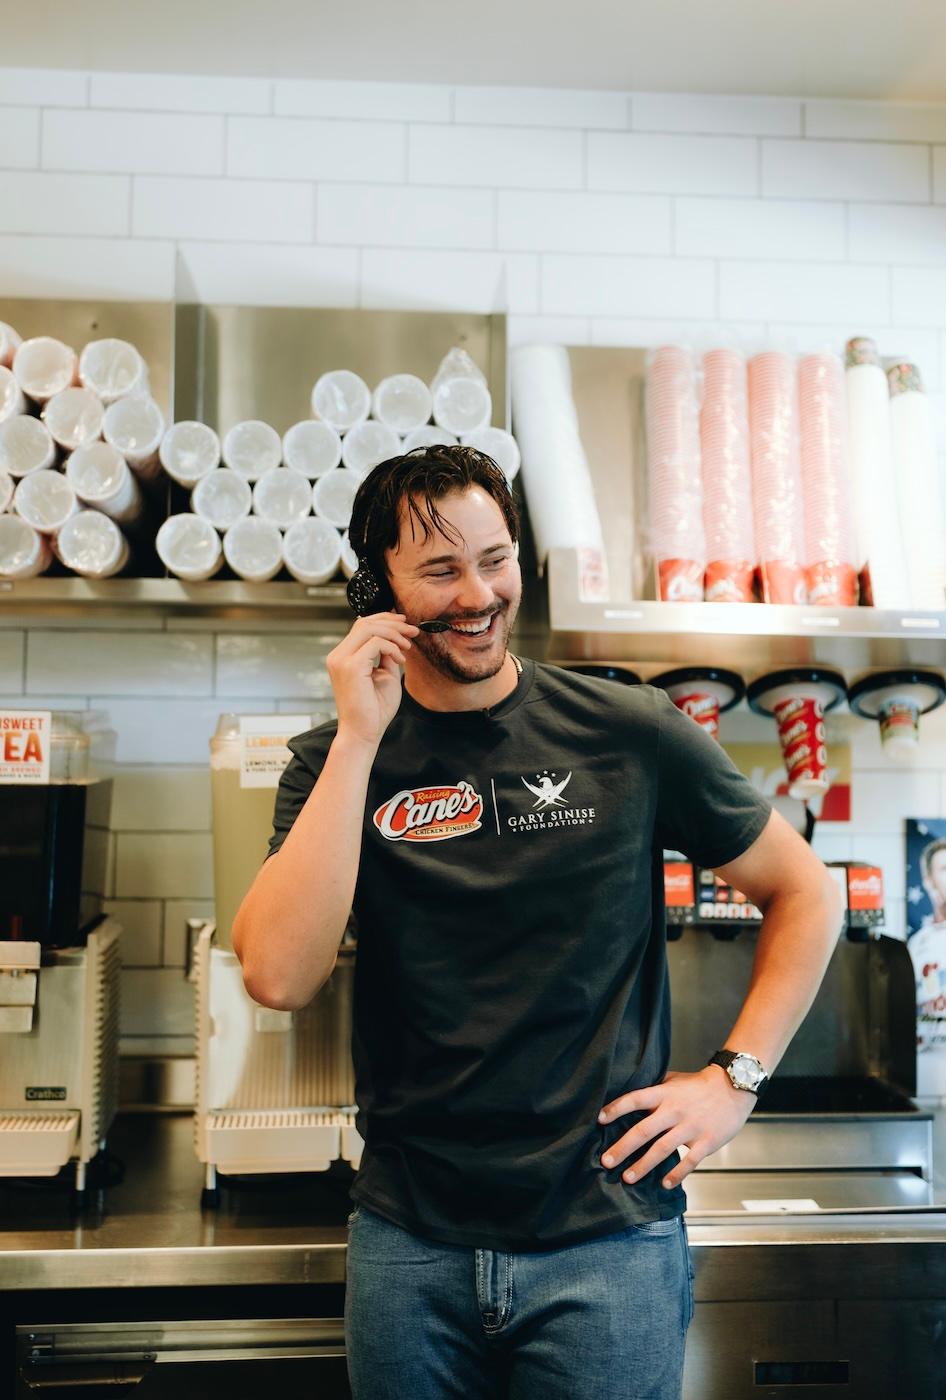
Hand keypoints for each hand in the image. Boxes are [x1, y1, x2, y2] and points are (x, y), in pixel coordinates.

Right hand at [327, 613, 418, 748]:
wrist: (364, 733)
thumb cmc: (374, 710)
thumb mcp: (385, 675)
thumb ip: (387, 655)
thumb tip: (396, 638)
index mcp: (343, 657)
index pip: (361, 626)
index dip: (384, 619)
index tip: (405, 624)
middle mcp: (338, 656)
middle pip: (365, 623)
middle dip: (393, 623)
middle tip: (413, 631)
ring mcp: (341, 660)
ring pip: (369, 629)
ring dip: (394, 634)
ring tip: (409, 647)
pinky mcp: (351, 666)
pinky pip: (375, 643)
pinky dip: (392, 647)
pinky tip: (401, 660)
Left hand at [597, 1065, 755, 1188]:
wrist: (733, 1087)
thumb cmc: (699, 1085)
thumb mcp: (673, 1080)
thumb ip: (653, 1088)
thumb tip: (629, 1095)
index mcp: (664, 1093)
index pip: (635, 1099)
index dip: (616, 1108)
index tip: (599, 1119)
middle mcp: (674, 1110)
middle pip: (643, 1130)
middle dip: (623, 1147)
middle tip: (606, 1161)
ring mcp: (691, 1127)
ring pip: (662, 1149)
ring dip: (643, 1165)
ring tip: (627, 1178)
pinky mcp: (706, 1141)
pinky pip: (689, 1161)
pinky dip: (676, 1174)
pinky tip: (665, 1184)